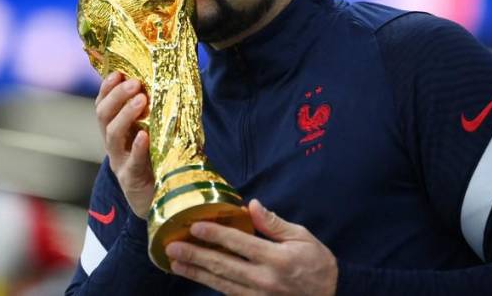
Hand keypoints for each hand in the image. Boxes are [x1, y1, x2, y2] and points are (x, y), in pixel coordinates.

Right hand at [94, 71, 153, 218]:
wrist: (159, 202)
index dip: (107, 88)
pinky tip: (144, 136)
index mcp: (118, 131)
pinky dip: (137, 148)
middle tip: (134, 83)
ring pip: (113, 136)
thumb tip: (178, 83)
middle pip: (104, 116)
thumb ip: (159, 115)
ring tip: (141, 100)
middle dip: (116, 96)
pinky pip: (132, 162)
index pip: (103, 105)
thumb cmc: (159, 163)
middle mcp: (114, 145)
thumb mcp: (156, 136)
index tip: (118, 72)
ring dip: (125, 115)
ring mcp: (120, 162)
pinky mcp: (131, 180)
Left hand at [165, 199, 337, 295]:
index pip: (239, 243)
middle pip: (223, 265)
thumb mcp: (302, 238)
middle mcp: (264, 279)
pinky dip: (211, 285)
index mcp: (277, 259)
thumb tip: (251, 205)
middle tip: (172, 247)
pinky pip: (229, 294)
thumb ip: (274, 224)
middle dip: (196, 256)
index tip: (195, 226)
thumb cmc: (318, 265)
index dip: (216, 234)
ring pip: (221, 283)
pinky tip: (197, 276)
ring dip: (197, 273)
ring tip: (176, 264)